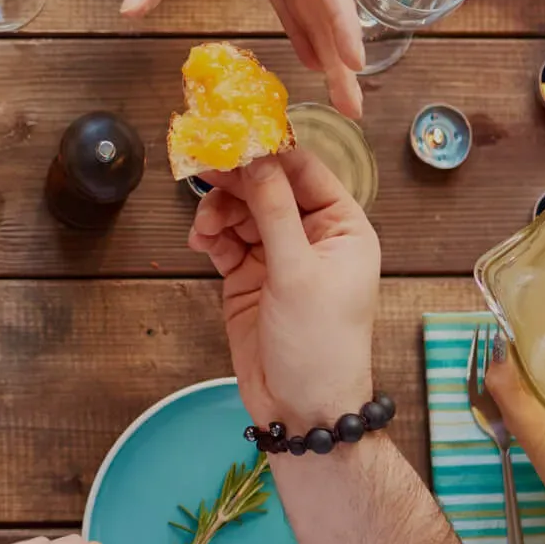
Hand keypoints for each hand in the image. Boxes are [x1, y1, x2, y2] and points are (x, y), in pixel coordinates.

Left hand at [124, 0, 365, 115]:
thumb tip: (131, 12)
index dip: (340, 25)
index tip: (354, 64)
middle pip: (326, 4)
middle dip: (342, 55)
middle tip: (353, 107)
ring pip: (314, 3)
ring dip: (329, 47)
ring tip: (340, 95)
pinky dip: (304, 26)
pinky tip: (310, 57)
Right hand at [191, 150, 378, 430]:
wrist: (300, 408)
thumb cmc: (319, 344)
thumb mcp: (297, 272)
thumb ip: (273, 210)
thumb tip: (256, 156)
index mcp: (342, 229)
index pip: (306, 172)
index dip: (271, 152)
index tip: (235, 134)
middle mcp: (312, 237)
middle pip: (269, 188)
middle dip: (237, 180)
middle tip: (203, 167)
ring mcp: (279, 257)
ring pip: (242, 212)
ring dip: (219, 210)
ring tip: (205, 224)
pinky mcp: (248, 278)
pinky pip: (226, 240)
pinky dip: (211, 235)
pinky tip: (201, 240)